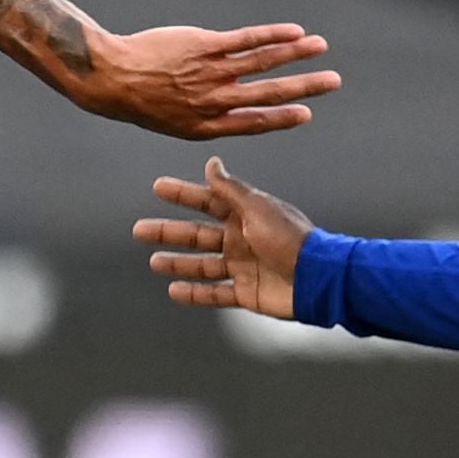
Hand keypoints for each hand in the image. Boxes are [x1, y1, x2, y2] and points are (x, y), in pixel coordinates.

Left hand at [73, 22, 337, 139]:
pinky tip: (293, 31)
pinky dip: (272, 35)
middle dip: (304, 88)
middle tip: (333, 82)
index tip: (306, 114)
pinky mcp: (203, 46)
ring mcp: (210, 72)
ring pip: (263, 63)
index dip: (281, 119)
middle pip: (268, 93)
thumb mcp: (172, 119)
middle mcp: (213, 101)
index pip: (253, 122)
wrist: (110, 78)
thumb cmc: (139, 98)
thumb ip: (203, 113)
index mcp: (205, 126)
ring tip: (320, 47)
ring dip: (296, 54)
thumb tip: (228, 105)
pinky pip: (245, 40)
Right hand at [134, 165, 312, 314]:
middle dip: (169, 231)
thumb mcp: (257, 208)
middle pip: (197, 234)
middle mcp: (241, 239)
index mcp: (245, 215)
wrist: (318, 278)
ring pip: (202, 264)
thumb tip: (212, 163)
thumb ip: (231, 189)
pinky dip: (195, 293)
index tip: (159, 188)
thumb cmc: (291, 239)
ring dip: (178, 263)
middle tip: (140, 229)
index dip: (183, 194)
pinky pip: (215, 293)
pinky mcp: (247, 292)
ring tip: (155, 261)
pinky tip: (175, 291)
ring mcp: (243, 267)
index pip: (207, 201)